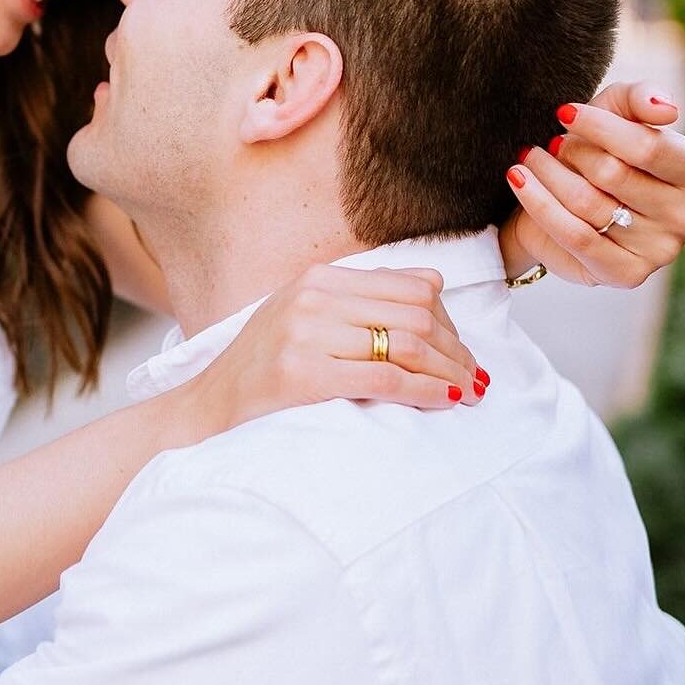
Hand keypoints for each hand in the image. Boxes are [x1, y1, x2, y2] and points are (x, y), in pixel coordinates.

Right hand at [193, 264, 483, 433]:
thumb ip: (364, 299)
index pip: (409, 288)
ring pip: (406, 344)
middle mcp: (314, 298)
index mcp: (320, 278)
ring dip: (448, 372)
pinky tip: (443, 402)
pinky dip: (424, 391)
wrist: (208, 405)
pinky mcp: (303, 374)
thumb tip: (434, 283)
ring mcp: (306, 334)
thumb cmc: (263, 366)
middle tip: (475, 377)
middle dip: (456, 349)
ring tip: (467, 392)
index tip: (462, 351)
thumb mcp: (309, 315)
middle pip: (415, 314)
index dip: (449, 322)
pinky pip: (385, 378)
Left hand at [501, 83, 684, 288]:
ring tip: (528, 158)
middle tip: (550, 144)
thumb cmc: (600, 148)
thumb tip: (666, 109)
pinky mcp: (626, 274)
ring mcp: (660, 251)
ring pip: (587, 202)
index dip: (599, 126)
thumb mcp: (617, 110)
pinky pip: (573, 235)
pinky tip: (518, 180)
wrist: (565, 199)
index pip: (647, 146)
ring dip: (548, 174)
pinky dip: (539, 203)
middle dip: (572, 152)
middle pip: (613, 174)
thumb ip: (640, 98)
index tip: (563, 113)